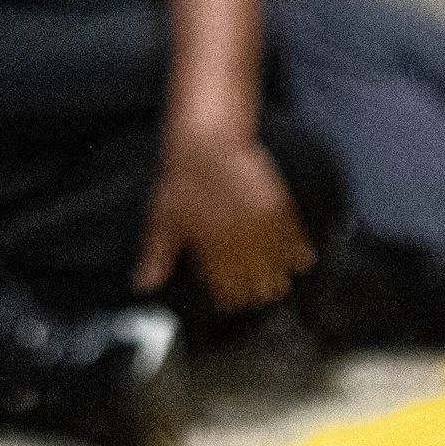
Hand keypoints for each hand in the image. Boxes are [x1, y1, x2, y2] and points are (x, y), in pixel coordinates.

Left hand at [134, 135, 316, 312]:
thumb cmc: (181, 182)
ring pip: (280, 271)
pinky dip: (300, 254)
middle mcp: (239, 246)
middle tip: (255, 290)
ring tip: (276, 281)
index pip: (227, 294)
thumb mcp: (162, 222)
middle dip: (255, 292)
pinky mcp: (279, 209)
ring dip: (278, 277)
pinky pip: (297, 241)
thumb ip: (156, 257)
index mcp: (210, 254)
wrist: (207, 144)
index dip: (229, 300)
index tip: (230, 300)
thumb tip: (142, 286)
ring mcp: (261, 229)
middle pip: (258, 288)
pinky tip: (302, 260)